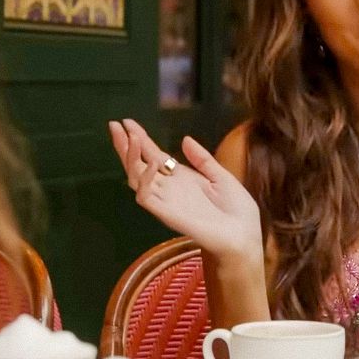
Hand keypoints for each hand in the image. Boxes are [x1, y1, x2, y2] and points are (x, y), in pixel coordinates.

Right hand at [109, 119, 261, 258]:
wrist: (244, 237)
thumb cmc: (236, 211)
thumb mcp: (221, 176)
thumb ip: (202, 159)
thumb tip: (185, 139)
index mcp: (180, 178)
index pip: (153, 155)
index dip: (140, 139)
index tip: (127, 122)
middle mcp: (168, 188)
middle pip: (138, 164)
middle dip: (125, 145)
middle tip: (114, 125)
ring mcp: (165, 201)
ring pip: (136, 178)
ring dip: (131, 157)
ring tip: (130, 137)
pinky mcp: (166, 214)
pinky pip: (147, 197)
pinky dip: (145, 180)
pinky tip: (152, 163)